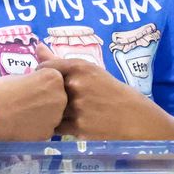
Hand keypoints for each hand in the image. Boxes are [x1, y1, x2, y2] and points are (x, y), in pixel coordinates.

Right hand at [0, 68, 66, 141]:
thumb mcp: (19, 76)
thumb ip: (34, 78)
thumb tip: (38, 80)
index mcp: (53, 77)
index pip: (55, 78)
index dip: (42, 81)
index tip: (29, 84)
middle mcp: (60, 96)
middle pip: (58, 95)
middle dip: (46, 96)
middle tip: (27, 99)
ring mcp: (56, 116)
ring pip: (54, 112)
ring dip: (44, 111)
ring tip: (24, 112)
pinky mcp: (48, 132)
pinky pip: (47, 126)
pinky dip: (38, 125)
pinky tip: (24, 123)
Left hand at [34, 43, 161, 139]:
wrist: (136, 119)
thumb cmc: (112, 92)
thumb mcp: (91, 72)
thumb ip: (61, 62)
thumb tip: (37, 46)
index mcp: (80, 66)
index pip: (46, 67)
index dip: (42, 75)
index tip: (44, 79)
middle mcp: (76, 84)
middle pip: (47, 89)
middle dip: (46, 94)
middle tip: (52, 98)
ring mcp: (77, 107)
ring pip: (51, 109)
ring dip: (51, 112)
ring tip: (63, 112)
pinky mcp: (78, 127)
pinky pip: (57, 127)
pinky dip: (58, 126)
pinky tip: (68, 125)